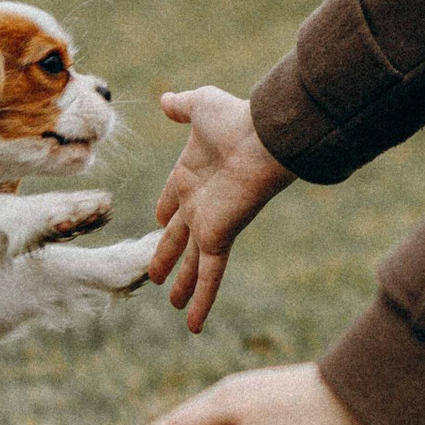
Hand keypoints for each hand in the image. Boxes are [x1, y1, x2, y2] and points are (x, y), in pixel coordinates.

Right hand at [149, 84, 292, 331]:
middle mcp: (199, 204)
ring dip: (183, 285)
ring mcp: (209, 225)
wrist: (267, 135)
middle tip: (157, 275)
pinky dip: (201, 302)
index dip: (165, 212)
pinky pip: (208, 277)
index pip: (173, 200)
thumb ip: (182, 105)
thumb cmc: (236, 118)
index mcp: (191, 175)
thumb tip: (165, 99)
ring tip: (174, 305)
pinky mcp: (219, 239)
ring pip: (192, 264)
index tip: (158, 221)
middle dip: (168, 256)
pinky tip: (193, 326)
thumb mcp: (201, 105)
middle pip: (178, 238)